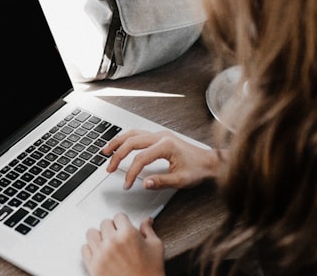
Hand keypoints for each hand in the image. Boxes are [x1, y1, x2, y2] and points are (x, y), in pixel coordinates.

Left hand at [81, 213, 164, 275]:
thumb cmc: (151, 272)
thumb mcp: (155, 247)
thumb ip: (148, 230)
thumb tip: (146, 220)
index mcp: (128, 234)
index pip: (119, 216)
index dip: (123, 222)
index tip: (124, 227)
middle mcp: (112, 242)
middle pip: (104, 223)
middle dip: (112, 229)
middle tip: (118, 237)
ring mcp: (101, 254)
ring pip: (91, 233)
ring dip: (99, 237)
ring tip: (106, 244)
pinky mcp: (93, 266)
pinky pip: (84, 249)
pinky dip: (90, 250)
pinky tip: (100, 253)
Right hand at [103, 129, 220, 189]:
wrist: (210, 161)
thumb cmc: (198, 169)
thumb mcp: (181, 180)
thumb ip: (161, 182)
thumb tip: (144, 183)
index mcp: (166, 146)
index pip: (140, 158)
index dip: (131, 172)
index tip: (127, 184)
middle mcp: (161, 136)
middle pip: (131, 142)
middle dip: (117, 155)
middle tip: (109, 168)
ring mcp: (160, 134)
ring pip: (132, 134)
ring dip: (118, 142)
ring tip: (106, 151)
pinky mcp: (159, 136)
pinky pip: (138, 134)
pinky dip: (126, 139)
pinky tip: (120, 145)